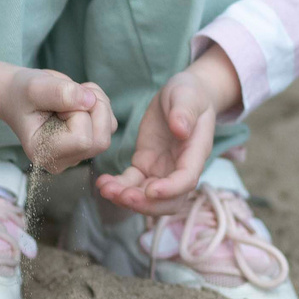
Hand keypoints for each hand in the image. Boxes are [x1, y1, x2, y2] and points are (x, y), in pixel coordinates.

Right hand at [7, 67, 114, 173]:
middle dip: (94, 108)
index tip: (58, 102)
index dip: (77, 113)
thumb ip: (59, 93)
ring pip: (108, 130)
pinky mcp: (88, 142)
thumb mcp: (34, 87)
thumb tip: (90, 100)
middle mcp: (63, 160)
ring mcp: (77, 153)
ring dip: (98, 103)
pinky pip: (110, 124)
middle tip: (72, 93)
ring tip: (74, 93)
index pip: (82, 140)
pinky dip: (100, 104)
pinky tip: (79, 99)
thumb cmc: (22, 93)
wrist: (18, 94)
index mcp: (44, 153)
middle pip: (101, 141)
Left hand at [94, 49, 240, 216]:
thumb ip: (185, 112)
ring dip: (128, 198)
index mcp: (195, 153)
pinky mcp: (145, 164)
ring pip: (147, 196)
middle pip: (168, 200)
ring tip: (106, 189)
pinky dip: (118, 187)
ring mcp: (162, 169)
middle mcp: (180, 168)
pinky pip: (132, 182)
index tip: (151, 190)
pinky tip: (103, 182)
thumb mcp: (187, 96)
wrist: (182, 95)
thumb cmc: (189, 94)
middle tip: (122, 196)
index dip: (170, 189)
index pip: (186, 179)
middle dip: (146, 203)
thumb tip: (181, 129)